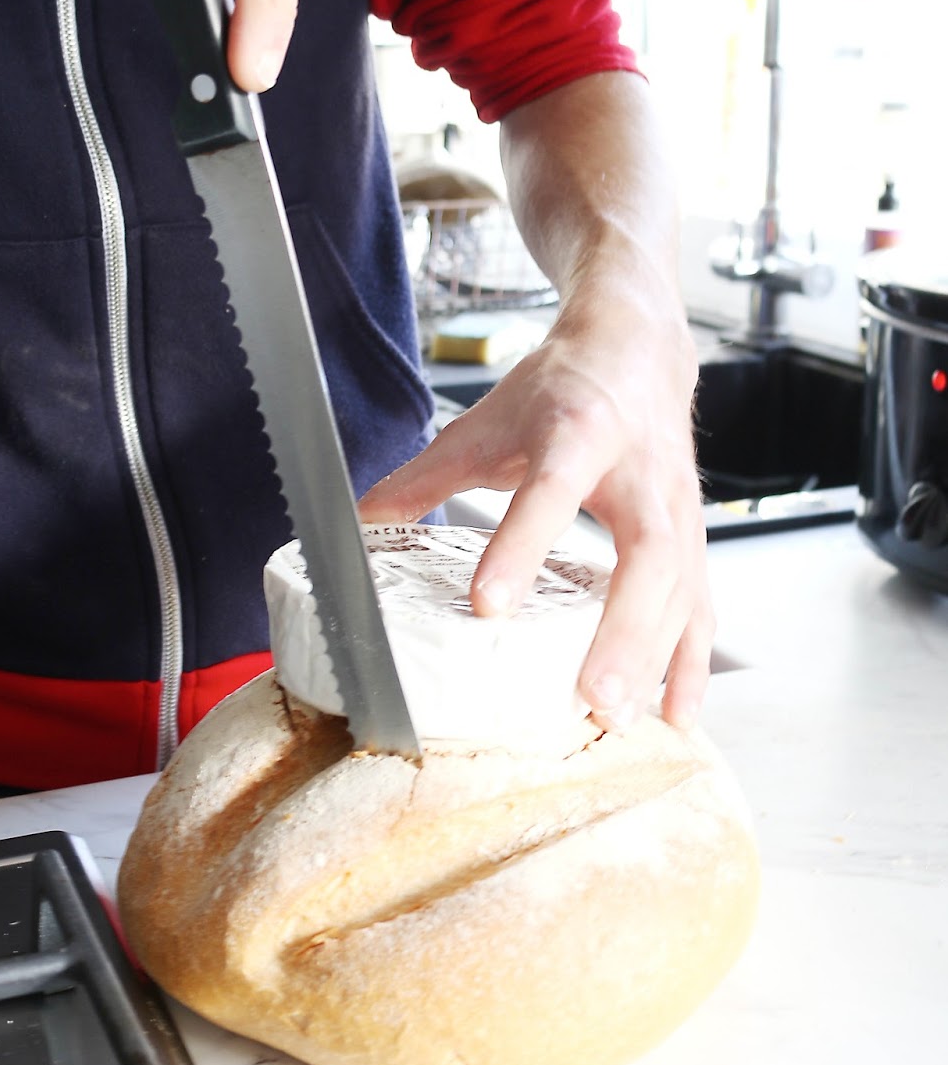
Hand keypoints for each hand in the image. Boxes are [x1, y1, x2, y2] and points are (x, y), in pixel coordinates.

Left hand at [360, 301, 712, 734]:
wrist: (637, 347)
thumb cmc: (563, 386)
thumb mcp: (487, 421)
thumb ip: (426, 477)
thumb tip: (362, 519)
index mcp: (579, 430)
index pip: (550, 490)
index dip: (521, 547)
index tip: (489, 605)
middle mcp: (640, 471)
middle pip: (645, 552)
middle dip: (623, 628)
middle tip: (591, 694)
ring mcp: (678, 507)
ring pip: (682, 587)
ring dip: (655, 658)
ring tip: (615, 718)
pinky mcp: (694, 537)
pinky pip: (701, 607)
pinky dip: (691, 664)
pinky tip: (674, 715)